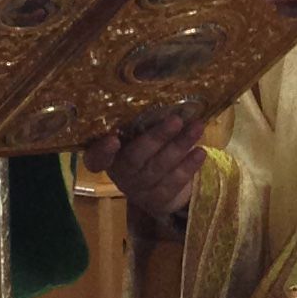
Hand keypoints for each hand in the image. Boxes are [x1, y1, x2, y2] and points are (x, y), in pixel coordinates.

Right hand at [89, 113, 204, 231]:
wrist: (157, 188)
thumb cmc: (145, 150)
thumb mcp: (137, 136)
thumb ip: (141, 123)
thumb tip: (164, 97)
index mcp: (109, 156)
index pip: (95, 159)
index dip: (102, 151)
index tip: (112, 139)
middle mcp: (121, 174)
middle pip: (136, 157)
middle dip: (157, 137)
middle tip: (176, 120)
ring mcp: (139, 189)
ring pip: (159, 167)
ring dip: (180, 146)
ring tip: (197, 127)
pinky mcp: (158, 200)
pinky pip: (174, 182)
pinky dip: (189, 166)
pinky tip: (200, 152)